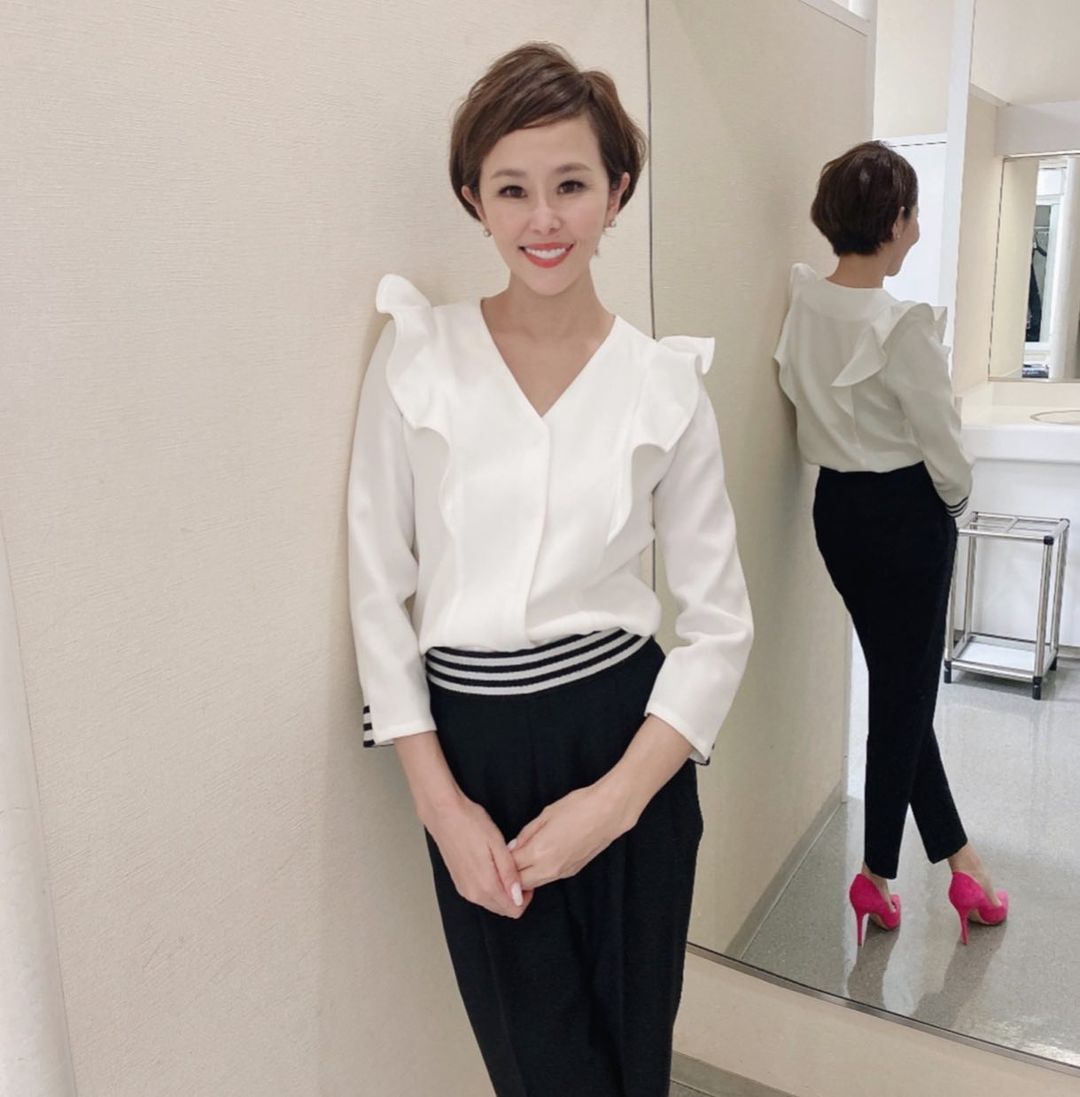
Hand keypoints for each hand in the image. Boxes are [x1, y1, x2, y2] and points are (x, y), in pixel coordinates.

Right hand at [426, 792, 532, 918]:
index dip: (525, 896)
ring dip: (502, 891)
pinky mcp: (459, 882)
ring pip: (492, 902)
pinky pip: (481, 894)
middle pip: (503, 909)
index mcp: (485, 885)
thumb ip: (509, 873)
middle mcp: (473, 893)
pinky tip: (491, 865)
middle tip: (516, 869)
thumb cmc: (470, 824)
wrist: (444, 814)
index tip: (526, 877)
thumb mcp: (497, 844)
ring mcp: (464, 889)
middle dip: (515, 895)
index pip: (513, 909)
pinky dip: (491, 886)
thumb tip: (518, 896)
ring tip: (504, 864)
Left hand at [509, 784, 628, 890]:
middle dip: (510, 874)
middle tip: (506, 861)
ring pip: (534, 884)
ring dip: (524, 877)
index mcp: (539, 851)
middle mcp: (549, 867)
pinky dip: (538, 874)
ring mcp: (562, 872)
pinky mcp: (572, 872)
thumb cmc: (578, 807)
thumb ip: (526, 833)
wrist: (609, 813)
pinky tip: (538, 860)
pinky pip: (548, 879)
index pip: (510, 867)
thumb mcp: (546, 814)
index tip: (497, 854)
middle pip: (520, 882)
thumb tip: (513, 847)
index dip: (501, 861)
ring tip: (520, 860)